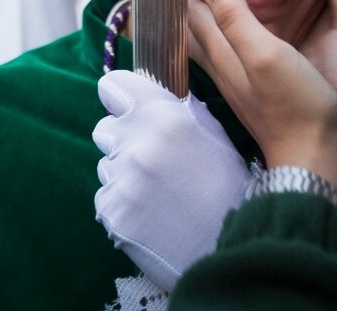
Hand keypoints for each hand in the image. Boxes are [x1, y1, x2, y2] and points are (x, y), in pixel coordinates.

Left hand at [93, 70, 250, 290]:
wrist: (231, 250)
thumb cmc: (228, 189)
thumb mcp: (213, 135)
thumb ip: (177, 110)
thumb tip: (149, 94)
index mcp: (164, 117)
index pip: (112, 86)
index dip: (120, 97)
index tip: (127, 108)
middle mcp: (138, 144)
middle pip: (105, 128)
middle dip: (124, 139)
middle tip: (154, 161)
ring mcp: (122, 180)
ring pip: (106, 164)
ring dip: (123, 174)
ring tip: (158, 194)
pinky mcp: (112, 212)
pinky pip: (106, 198)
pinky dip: (122, 205)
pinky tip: (151, 216)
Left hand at [187, 0, 336, 196]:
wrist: (316, 161)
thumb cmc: (296, 107)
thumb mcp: (266, 55)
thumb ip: (236, 18)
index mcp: (221, 54)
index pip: (187, 11)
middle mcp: (222, 67)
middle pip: (189, 26)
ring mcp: (237, 81)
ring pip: (205, 40)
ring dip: (195, 15)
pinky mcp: (255, 91)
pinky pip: (226, 51)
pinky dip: (219, 31)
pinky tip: (229, 30)